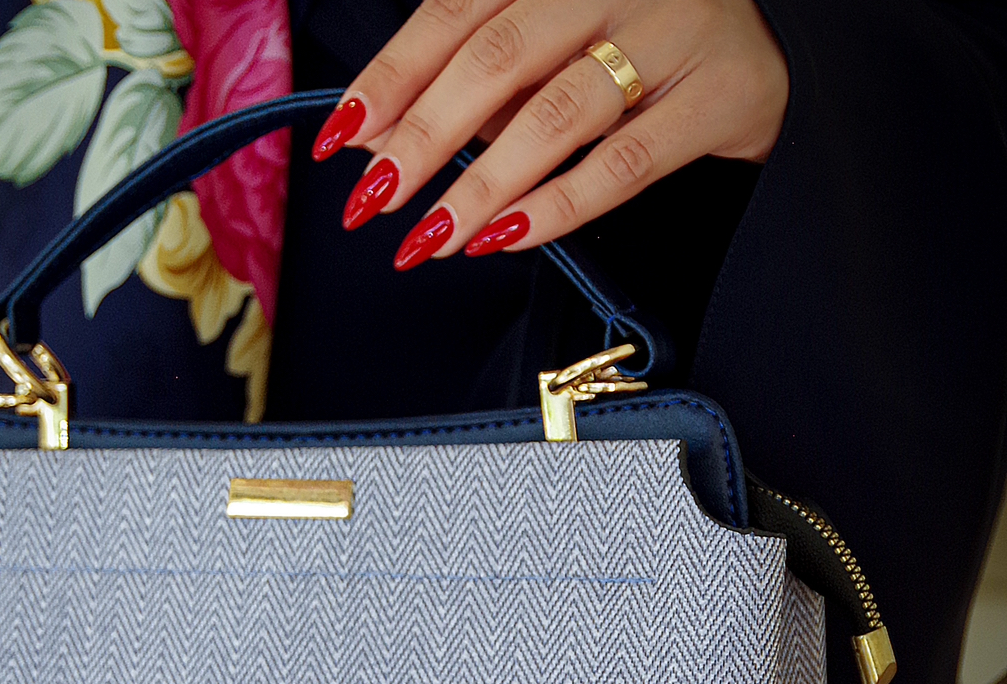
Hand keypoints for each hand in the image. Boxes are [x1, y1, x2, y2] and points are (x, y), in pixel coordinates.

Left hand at [310, 0, 788, 268]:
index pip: (453, 14)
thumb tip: (373, 141)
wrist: (765, 49)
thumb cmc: (630, 50)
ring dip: (481, 185)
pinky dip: (557, 207)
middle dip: (422, 139)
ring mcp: (673, 32)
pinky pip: (625, 164)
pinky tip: (504, 240)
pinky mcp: (721, 95)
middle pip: (495, 61)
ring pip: (555, 115)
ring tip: (429, 237)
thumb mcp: (544, 50)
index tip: (340, 140)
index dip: (391, 78)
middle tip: (375, 202)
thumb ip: (470, 86)